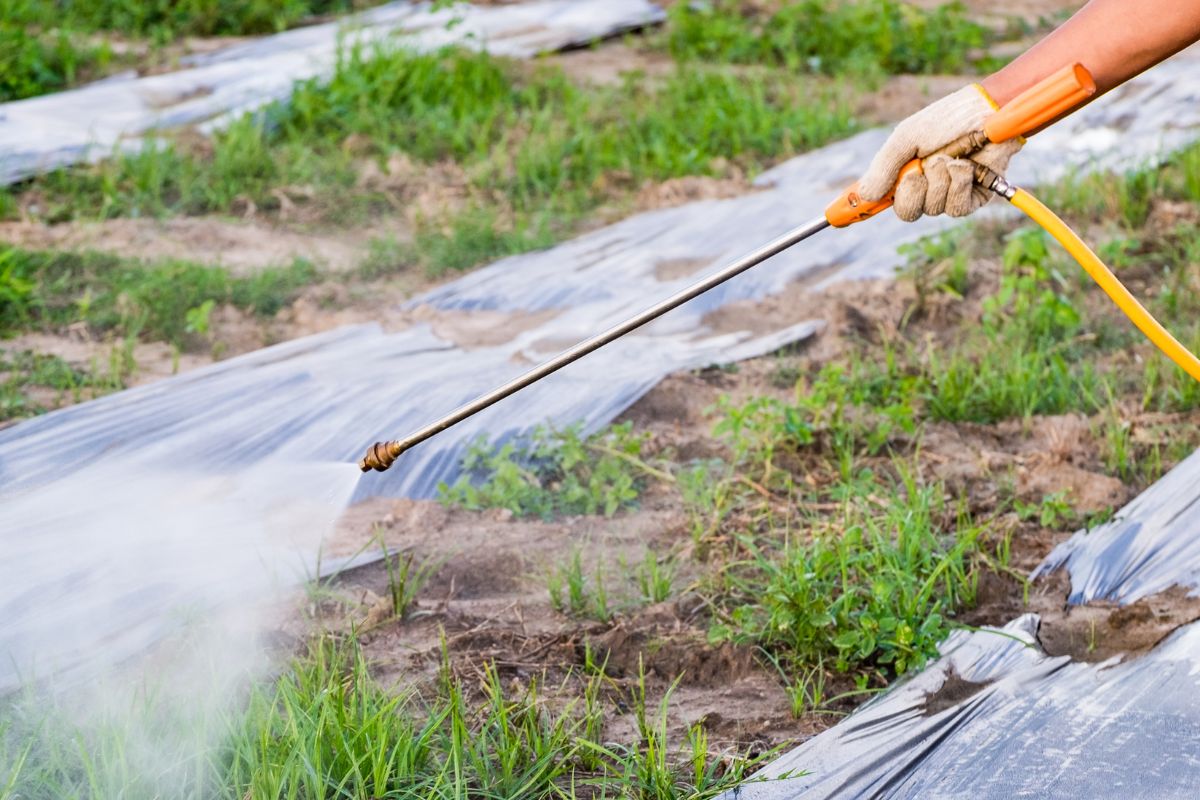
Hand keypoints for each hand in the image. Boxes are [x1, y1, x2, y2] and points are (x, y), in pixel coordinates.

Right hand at [858, 84, 1021, 221]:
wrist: (990, 112)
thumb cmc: (948, 119)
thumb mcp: (907, 138)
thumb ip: (884, 167)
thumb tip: (864, 195)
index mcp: (904, 173)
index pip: (879, 199)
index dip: (859, 210)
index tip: (836, 219)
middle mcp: (925, 187)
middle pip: (906, 212)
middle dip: (913, 191)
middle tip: (920, 170)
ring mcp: (948, 193)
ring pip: (933, 209)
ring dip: (940, 181)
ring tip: (951, 158)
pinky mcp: (973, 199)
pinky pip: (956, 209)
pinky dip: (959, 186)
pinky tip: (966, 167)